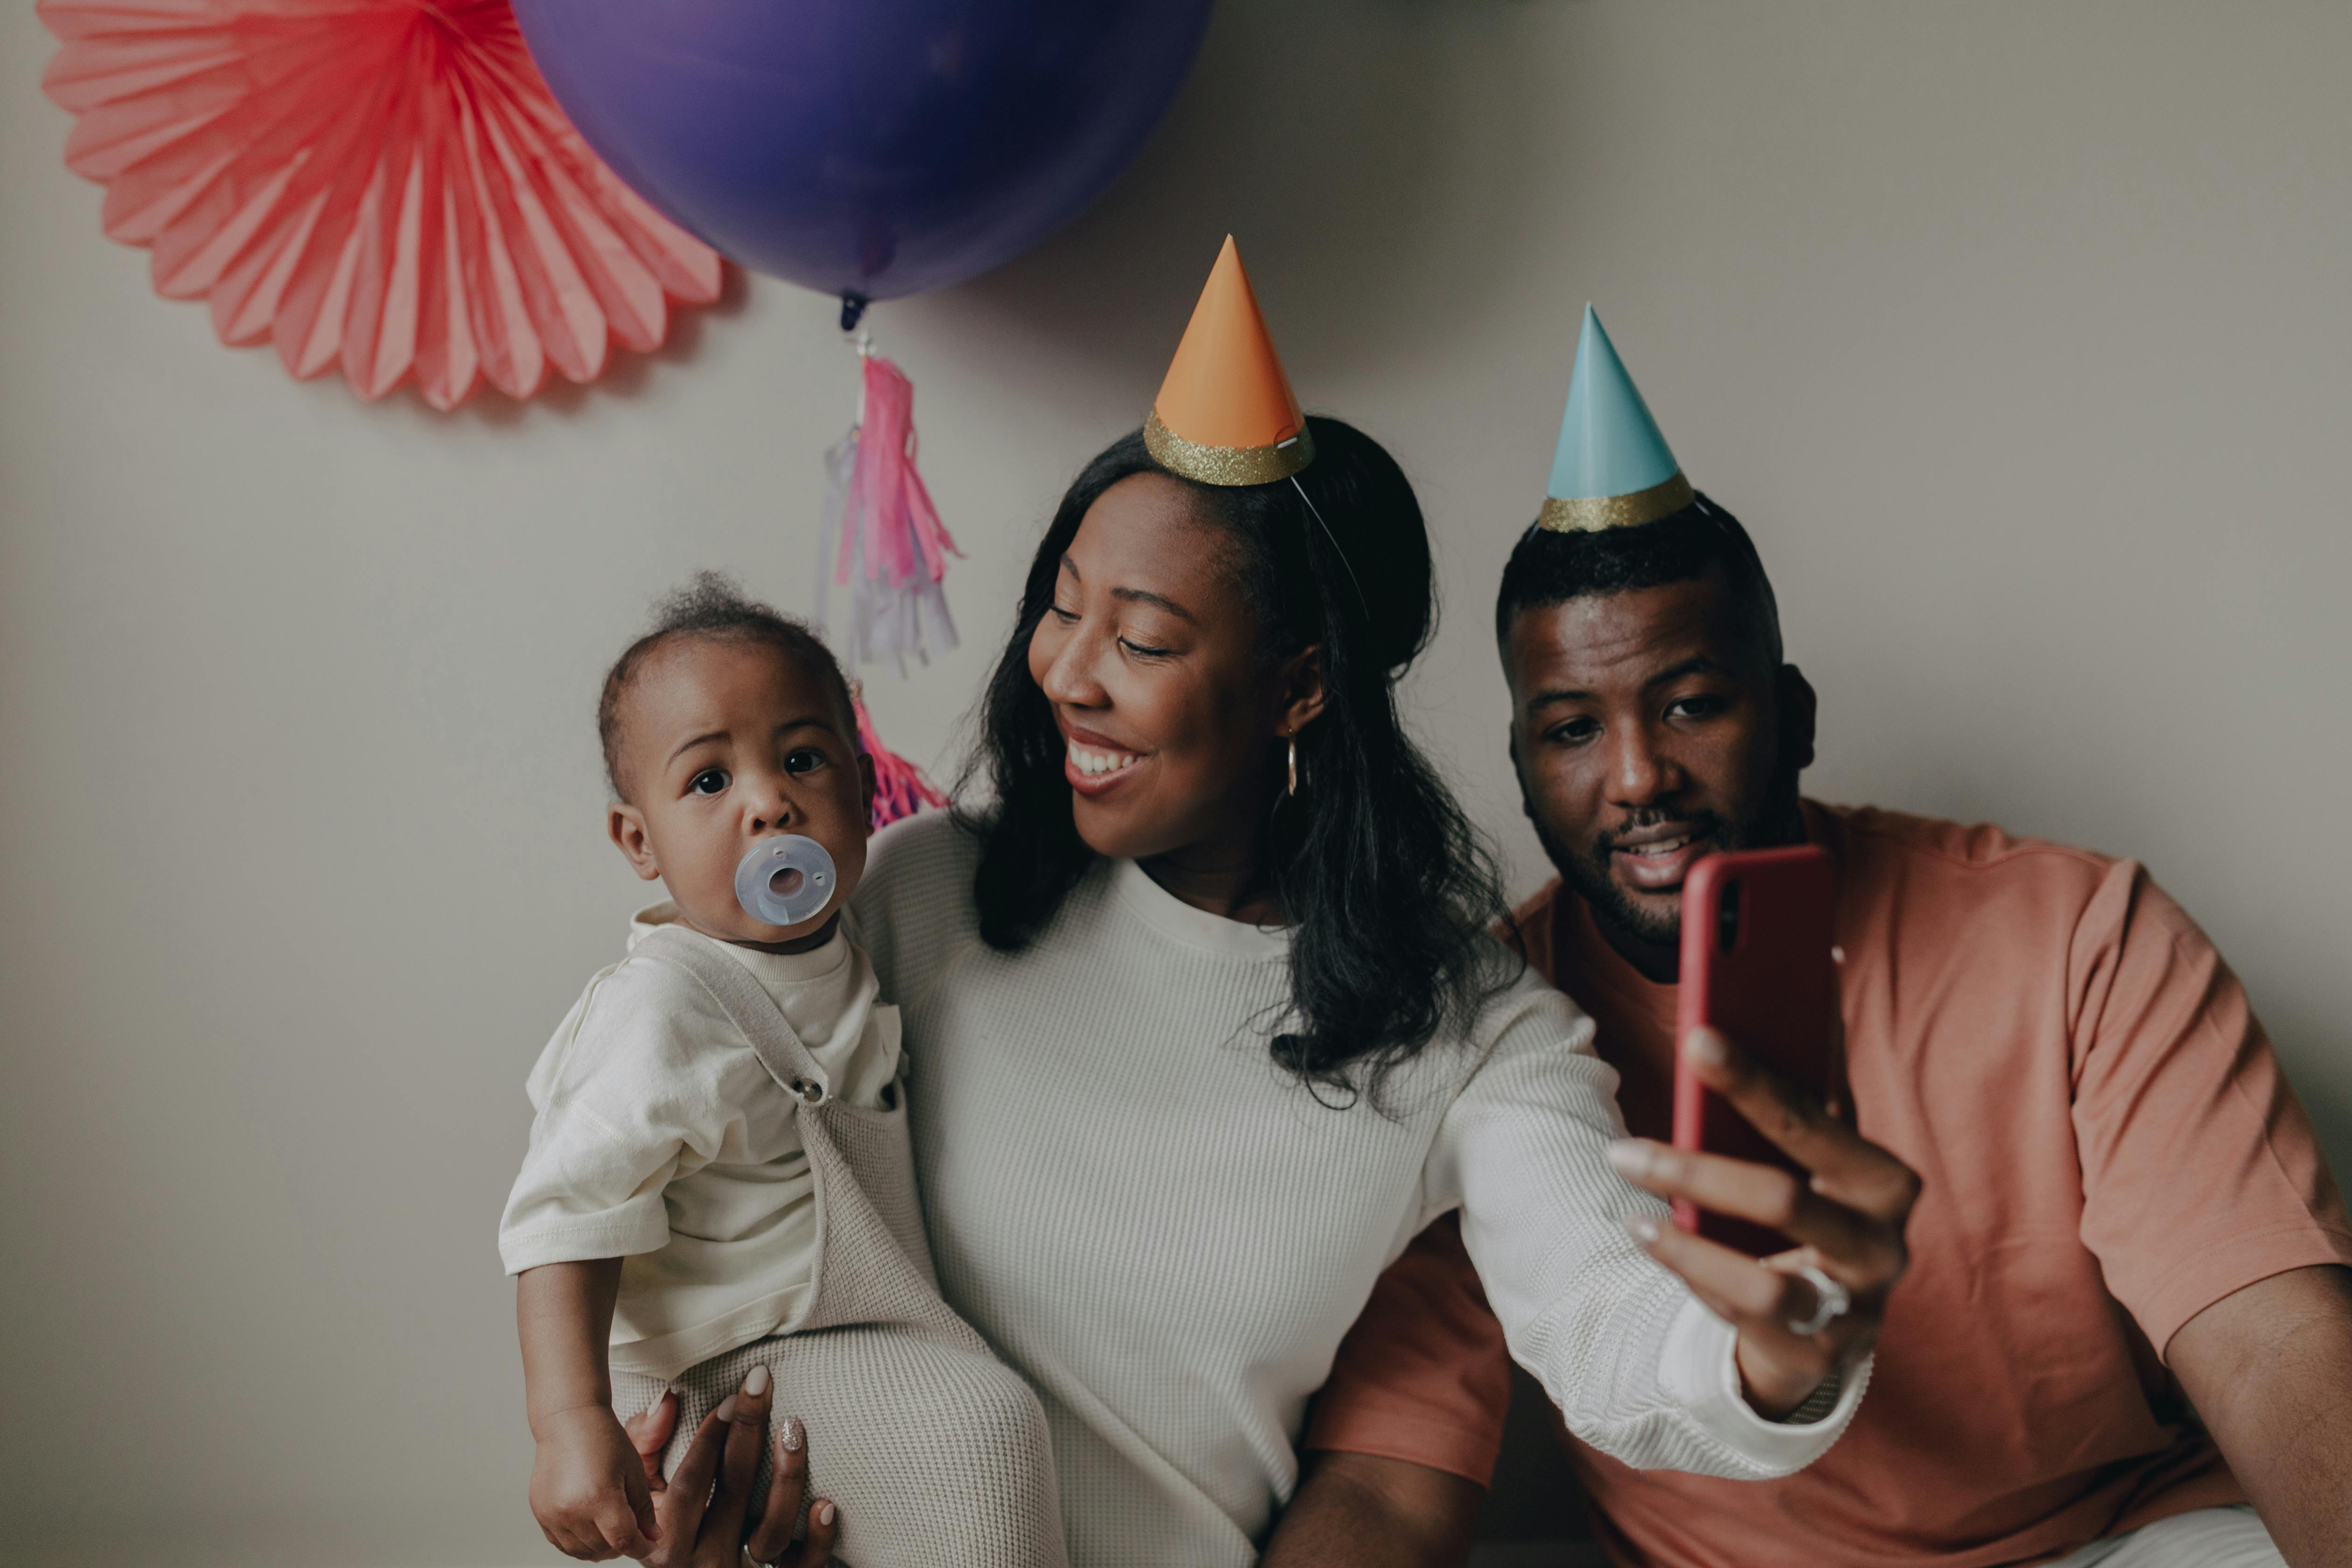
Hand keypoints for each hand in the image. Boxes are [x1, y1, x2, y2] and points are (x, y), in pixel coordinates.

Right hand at [530, 1404, 661, 1560]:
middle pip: (603, 1548)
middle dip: (623, 1546)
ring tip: (613, 1533)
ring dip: (601, 1548)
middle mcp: (571, 1511)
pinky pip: (562, 1543)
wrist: (568, 1421)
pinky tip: (592, 1531)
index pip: (623, 1541)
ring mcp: (552, 1514)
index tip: (650, 1544)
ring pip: (581, 1551)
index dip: (641, 1547)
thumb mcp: (633, 1470)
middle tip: (634, 1534)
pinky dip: (580, 1544)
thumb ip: (643, 1509)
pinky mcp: (541, 1513)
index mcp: (599, 1498)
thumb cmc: (604, 1439)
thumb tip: (653, 1538)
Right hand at [621, 1366, 840, 1567]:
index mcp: (666, 1541)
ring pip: (772, 1530)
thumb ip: (646, 1446)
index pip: (691, 1483)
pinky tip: (827, 1503)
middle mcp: (702, 1562)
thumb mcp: (643, 1493)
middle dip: (749, 1429)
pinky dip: (818, 1540)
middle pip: (734, 1491)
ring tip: (794, 1429)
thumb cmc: (667, 1529)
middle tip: (761, 1384)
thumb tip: (669, 1398)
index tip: (732, 1397)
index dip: (711, 1437)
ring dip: (787, 1476)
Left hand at [1608, 1026, 1918, 1416]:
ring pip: (1765, 1277)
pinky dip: (1689, 1273)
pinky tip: (1644, 1234)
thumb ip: (1814, 1072)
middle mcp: (1879, 1247)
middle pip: (1783, 1200)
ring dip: (1684, 1243)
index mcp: (1884, 1180)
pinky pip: (1744, 1317)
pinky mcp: (1815, 1355)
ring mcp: (1851, 1308)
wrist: (1829, 1319)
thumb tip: (1821, 958)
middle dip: (1696, 1169)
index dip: (1754, 1079)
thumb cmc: (1816, 1206)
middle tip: (1619, 1149)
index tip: (1696, 1035)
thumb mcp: (1816, 1148)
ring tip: (1627, 1199)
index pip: (1815, 1121)